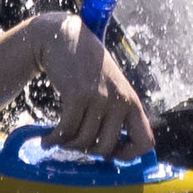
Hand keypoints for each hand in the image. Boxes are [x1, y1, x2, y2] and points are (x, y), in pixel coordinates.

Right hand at [37, 13, 153, 162]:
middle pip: (106, 148)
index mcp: (132, 101)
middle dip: (88, 152)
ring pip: (83, 141)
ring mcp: (99, 98)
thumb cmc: (87, 65)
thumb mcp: (111, 86)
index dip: (129, 155)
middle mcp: (119, 101)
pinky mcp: (77, 95)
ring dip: (67, 145)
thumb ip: (115, 112)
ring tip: (57, 140)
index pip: (145, 142)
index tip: (110, 155)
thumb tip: (110, 151)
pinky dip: (53, 139)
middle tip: (76, 144)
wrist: (64, 37)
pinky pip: (66, 131)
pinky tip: (46, 138)